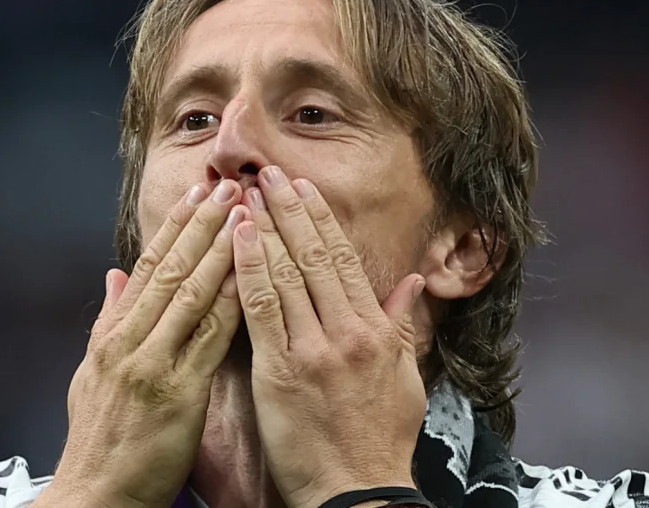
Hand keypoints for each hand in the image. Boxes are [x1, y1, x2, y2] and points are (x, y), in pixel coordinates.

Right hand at [41, 180, 247, 507]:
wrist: (94, 496)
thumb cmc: (99, 442)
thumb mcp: (91, 374)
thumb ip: (109, 322)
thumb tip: (116, 277)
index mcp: (112, 336)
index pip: (149, 268)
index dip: (175, 227)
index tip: (197, 194)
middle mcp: (128, 341)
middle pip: (170, 270)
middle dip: (202, 225)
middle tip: (228, 186)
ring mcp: (150, 364)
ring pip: (189, 294)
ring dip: (219, 249)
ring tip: (243, 213)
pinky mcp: (175, 393)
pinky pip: (207, 337)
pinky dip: (228, 301)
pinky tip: (249, 273)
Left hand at [232, 166, 427, 507]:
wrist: (357, 492)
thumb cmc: (380, 443)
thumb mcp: (405, 382)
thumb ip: (402, 329)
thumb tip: (411, 285)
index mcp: (375, 332)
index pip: (343, 260)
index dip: (320, 220)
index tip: (303, 188)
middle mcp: (347, 332)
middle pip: (313, 256)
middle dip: (289, 210)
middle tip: (268, 173)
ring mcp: (314, 350)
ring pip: (286, 274)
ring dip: (265, 228)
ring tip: (245, 194)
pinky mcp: (282, 372)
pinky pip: (262, 310)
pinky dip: (250, 269)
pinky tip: (237, 239)